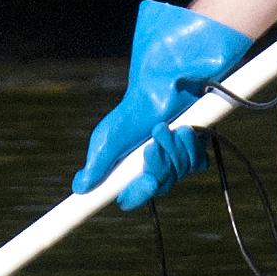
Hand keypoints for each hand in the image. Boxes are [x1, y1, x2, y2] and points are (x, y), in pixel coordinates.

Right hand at [76, 0, 255, 211]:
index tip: (131, 193)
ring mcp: (175, 153)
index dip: (133, 195)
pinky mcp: (196, 144)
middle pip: (157, 186)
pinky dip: (190, 148)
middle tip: (151, 149)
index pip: (130, 193)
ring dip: (172, 153)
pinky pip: (196, 163)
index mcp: (130, 163)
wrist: (169, 80)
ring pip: (177, 174)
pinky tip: (185, 130)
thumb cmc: (136, 105)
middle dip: (156, 169)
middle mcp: (153, 161)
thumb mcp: (109, 136)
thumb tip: (79, 187)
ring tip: (165, 129)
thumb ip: (98, 163)